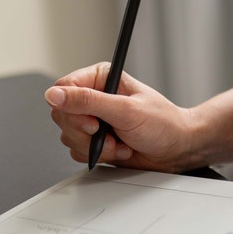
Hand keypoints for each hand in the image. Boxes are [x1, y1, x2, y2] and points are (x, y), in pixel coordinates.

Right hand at [45, 64, 199, 171]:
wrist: (178, 149)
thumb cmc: (163, 125)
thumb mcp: (125, 110)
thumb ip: (87, 102)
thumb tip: (54, 95)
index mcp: (100, 78)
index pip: (62, 89)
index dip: (71, 109)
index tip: (93, 122)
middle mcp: (94, 97)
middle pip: (62, 115)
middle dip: (85, 133)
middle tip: (108, 134)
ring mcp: (94, 120)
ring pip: (69, 135)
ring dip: (95, 146)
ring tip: (120, 143)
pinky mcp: (95, 140)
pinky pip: (78, 150)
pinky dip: (98, 155)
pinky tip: (120, 150)